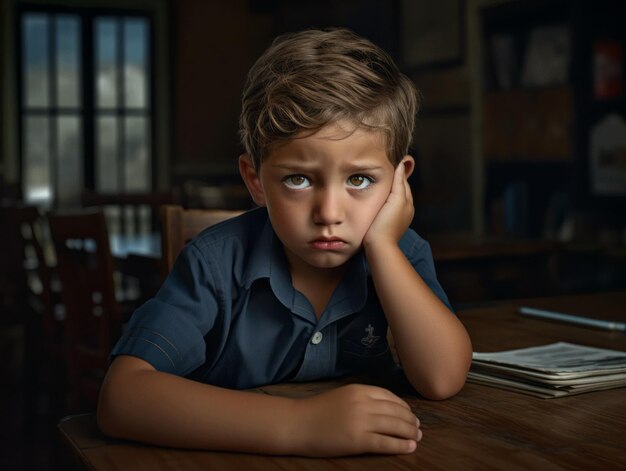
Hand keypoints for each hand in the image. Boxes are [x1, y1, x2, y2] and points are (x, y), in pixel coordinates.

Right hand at [290, 384, 420, 456]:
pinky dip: (401, 445)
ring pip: (395, 426)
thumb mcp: (341, 396)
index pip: (390, 396)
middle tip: (418, 427)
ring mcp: (361, 421)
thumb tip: (383, 408)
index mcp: (359, 390)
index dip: (403, 406)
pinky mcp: (358, 440)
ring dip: (410, 432)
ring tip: (417, 437)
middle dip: (410, 420)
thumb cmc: (316, 411)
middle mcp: (364, 403)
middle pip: (396, 411)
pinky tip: (410, 447)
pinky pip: (386, 442)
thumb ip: (361, 398)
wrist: (298, 423)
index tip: (410, 413)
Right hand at [363, 157, 414, 248]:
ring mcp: (396, 217)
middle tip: (379, 171)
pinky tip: (374, 198)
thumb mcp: (396, 199)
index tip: (387, 163)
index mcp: (408, 202)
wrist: (378, 245)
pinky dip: (382, 200)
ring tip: (375, 182)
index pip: (403, 182)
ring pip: (391, 198)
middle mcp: (404, 209)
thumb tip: (401, 165)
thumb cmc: (387, 222)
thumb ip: (399, 183)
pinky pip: (386, 206)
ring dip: (386, 190)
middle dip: (392, 181)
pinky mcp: (386, 222)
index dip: (396, 173)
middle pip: (398, 190)